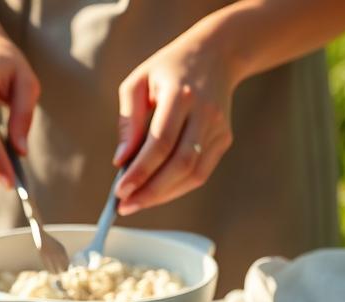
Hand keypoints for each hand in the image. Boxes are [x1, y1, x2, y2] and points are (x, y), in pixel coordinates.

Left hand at [113, 28, 236, 214]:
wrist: (217, 54)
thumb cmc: (169, 68)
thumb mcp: (138, 82)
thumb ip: (128, 120)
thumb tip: (121, 160)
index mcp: (181, 95)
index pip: (161, 142)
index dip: (140, 171)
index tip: (119, 190)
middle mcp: (205, 113)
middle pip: (180, 163)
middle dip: (151, 191)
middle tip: (125, 205)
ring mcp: (219, 128)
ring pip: (194, 174)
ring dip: (164, 195)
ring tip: (136, 203)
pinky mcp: (225, 139)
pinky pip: (201, 172)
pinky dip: (177, 188)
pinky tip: (156, 192)